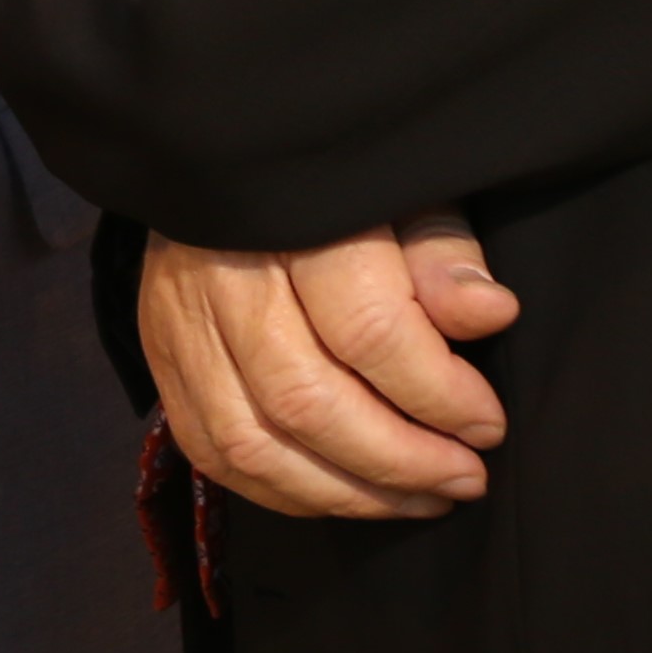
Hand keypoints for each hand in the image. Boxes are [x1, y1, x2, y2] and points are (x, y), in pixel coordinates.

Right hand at [143, 216, 518, 520]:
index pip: (368, 329)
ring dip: (346, 493)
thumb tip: (489, 313)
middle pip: (306, 399)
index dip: (439, 394)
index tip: (488, 423)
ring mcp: (180, 318)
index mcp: (294, 217)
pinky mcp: (162, 355)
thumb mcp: (403, 190)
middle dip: (398, 460)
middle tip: (465, 477)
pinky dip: (286, 490)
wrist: (228, 155)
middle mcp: (224, 271)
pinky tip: (348, 492)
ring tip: (419, 497)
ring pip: (253, 443)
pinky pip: (213, 452)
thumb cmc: (338, 183)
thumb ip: (443, 251)